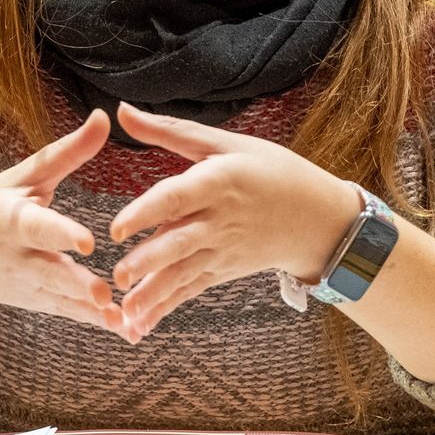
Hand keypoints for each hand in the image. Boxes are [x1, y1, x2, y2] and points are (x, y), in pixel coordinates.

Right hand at [0, 109, 123, 333]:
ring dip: (94, 313)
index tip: (87, 243)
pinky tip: (127, 331)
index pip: (37, 227)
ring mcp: (28, 286)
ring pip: (63, 301)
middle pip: (50, 273)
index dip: (60, 233)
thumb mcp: (24, 176)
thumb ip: (66, 152)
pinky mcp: (40, 303)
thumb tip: (104, 117)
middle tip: (108, 296)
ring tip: (126, 322)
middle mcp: (19, 257)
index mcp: (13, 220)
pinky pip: (70, 314)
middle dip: (78, 286)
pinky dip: (97, 324)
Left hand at [108, 102, 360, 341]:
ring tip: (125, 312)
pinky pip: (192, 290)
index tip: (118, 228)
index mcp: (219, 181)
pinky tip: (141, 324)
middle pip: (179, 241)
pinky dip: (167, 307)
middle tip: (116, 276)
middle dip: (148, 261)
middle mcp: (219, 219)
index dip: (147, 212)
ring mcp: (222, 249)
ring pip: (183, 273)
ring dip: (154, 294)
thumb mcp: (224, 142)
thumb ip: (170, 131)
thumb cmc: (270, 170)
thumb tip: (121, 111)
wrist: (317, 217)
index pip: (178, 197)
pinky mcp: (222, 270)